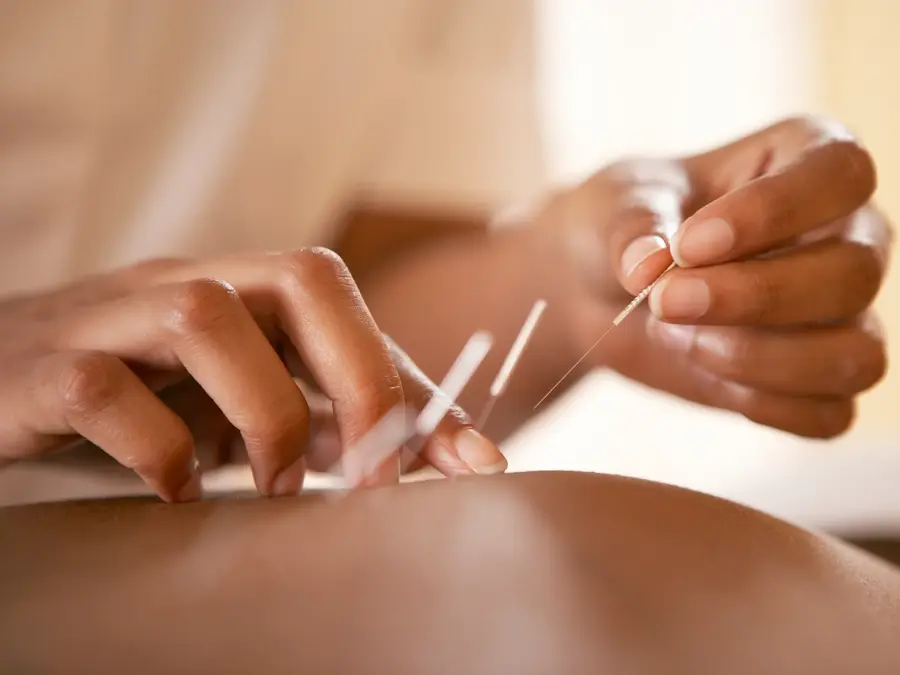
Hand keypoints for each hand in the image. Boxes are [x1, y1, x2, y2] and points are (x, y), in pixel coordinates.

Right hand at [0, 249, 504, 501]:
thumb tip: (430, 455)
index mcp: (239, 290)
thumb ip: (324, 423)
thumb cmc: (138, 400)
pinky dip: (157, 450)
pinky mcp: (42, 370)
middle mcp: (182, 285)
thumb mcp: (240, 408)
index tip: (466, 460)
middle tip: (373, 473)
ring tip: (274, 488)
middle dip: (359, 377)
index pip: (347, 302)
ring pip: (204, 317)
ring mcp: (109, 319)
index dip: (411, 378)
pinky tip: (178, 493)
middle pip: (300, 278)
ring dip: (264, 413)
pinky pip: (103, 388)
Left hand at [535, 116, 891, 436]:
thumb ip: (632, 225)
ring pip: (856, 354)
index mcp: (808, 160)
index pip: (839, 174)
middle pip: (854, 273)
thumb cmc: (624, 224)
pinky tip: (704, 372)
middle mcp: (844, 235)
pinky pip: (828, 414)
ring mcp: (839, 314)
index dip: (772, 211)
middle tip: (665, 301)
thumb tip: (647, 268)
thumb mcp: (614, 204)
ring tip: (681, 339)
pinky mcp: (816, 380)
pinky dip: (764, 405)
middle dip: (754, 296)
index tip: (690, 243)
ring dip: (761, 359)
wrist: (600, 285)